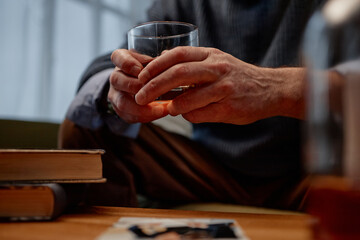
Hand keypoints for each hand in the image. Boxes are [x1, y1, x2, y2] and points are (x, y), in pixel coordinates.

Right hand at [108, 49, 168, 122]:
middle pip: (117, 80)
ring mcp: (115, 95)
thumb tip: (166, 59)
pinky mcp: (121, 110)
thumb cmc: (150, 70)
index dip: (127, 64)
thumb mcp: (152, 61)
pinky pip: (130, 116)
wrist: (143, 86)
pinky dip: (147, 116)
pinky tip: (161, 113)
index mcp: (121, 60)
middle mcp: (115, 77)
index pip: (117, 58)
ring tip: (162, 109)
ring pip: (122, 102)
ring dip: (143, 108)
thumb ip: (157, 61)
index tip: (140, 70)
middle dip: (137, 87)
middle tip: (155, 91)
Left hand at [136, 46, 305, 124]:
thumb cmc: (238, 77)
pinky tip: (189, 114)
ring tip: (167, 108)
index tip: (142, 76)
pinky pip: (200, 114)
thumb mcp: (217, 62)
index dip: (155, 65)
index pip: (177, 55)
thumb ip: (193, 64)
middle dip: (154, 86)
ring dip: (172, 105)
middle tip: (141, 96)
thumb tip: (162, 66)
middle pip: (178, 73)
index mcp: (211, 55)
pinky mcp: (229, 107)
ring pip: (188, 97)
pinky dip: (188, 115)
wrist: (271, 89)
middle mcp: (218, 68)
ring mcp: (224, 88)